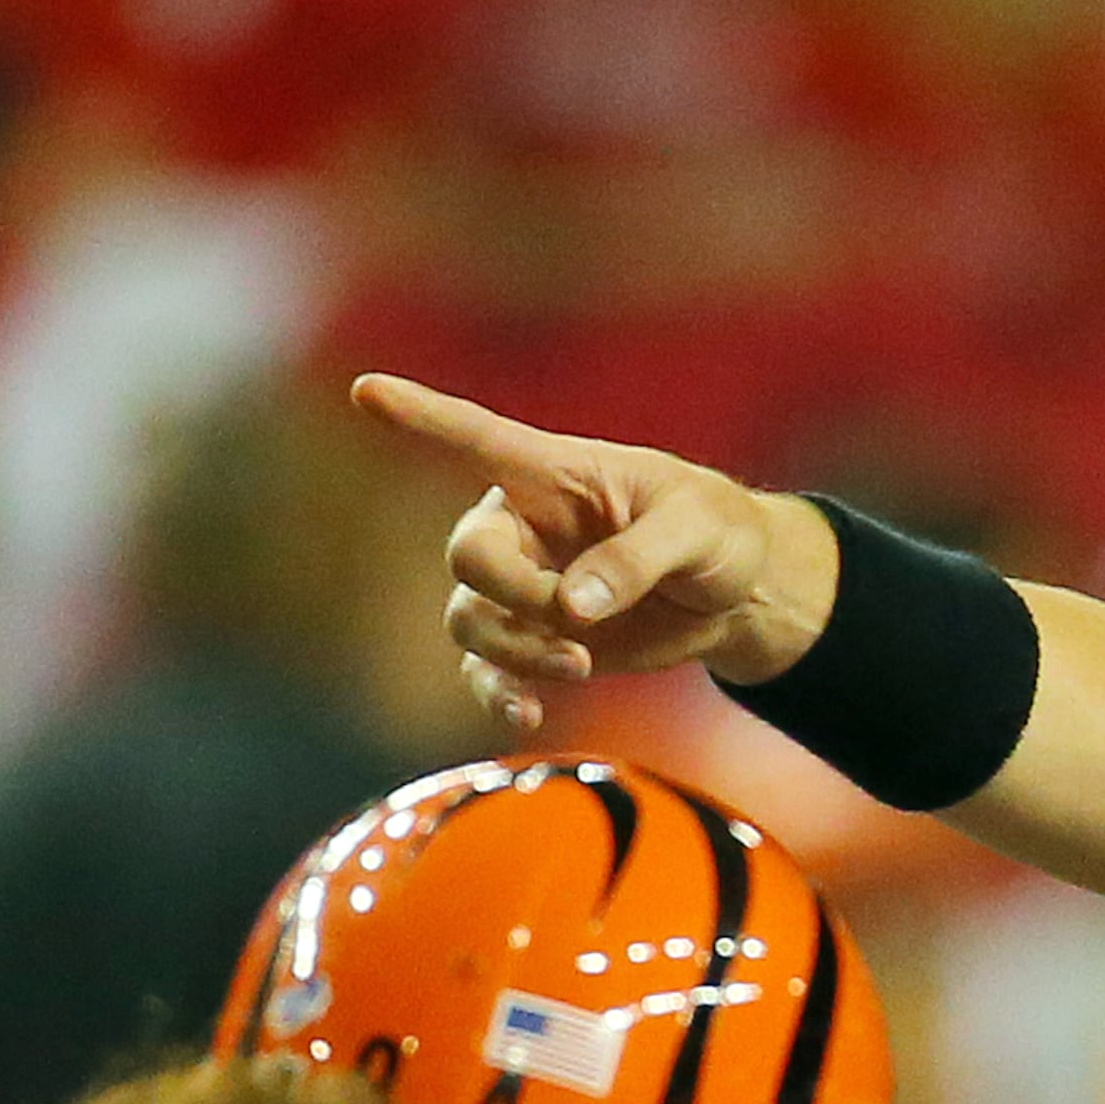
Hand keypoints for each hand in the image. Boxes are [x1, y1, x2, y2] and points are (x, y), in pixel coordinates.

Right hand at [351, 374, 841, 726]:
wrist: (738, 594)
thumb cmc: (717, 533)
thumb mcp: (696, 531)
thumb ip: (637, 558)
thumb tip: (572, 607)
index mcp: (553, 472)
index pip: (476, 436)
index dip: (421, 415)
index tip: (366, 390)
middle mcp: (522, 525)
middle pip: (470, 556)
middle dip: (514, 594)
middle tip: (577, 620)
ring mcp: (523, 587)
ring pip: (471, 619)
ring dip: (514, 650)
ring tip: (579, 666)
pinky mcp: (536, 641)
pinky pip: (489, 669)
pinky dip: (499, 692)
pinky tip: (527, 713)